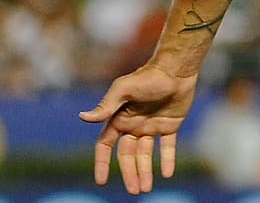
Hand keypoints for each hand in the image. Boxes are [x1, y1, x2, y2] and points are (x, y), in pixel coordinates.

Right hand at [78, 63, 198, 193]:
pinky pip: (167, 147)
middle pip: (127, 155)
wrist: (176, 69)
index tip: (101, 180)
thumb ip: (106, 106)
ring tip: (146, 189)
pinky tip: (166, 174)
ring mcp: (151, 126)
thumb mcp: (124, 90)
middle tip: (135, 191)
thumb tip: (83, 117)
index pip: (105, 145)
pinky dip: (167, 160)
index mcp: (119, 118)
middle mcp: (133, 124)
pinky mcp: (169, 125)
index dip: (102, 163)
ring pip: (145, 154)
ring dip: (145, 171)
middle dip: (129, 173)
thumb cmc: (148, 77)